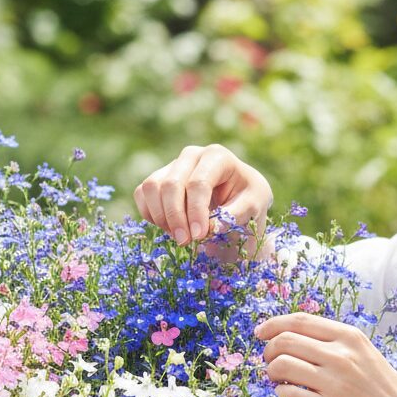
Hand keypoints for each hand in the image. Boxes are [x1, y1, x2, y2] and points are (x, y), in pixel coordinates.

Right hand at [133, 143, 273, 258]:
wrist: (240, 198)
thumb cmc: (248, 199)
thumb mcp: (254, 205)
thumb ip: (235, 215)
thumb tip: (211, 227)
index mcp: (217, 156)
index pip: (198, 183)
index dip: (196, 211)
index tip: (200, 235)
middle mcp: (191, 155)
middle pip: (171, 185)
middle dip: (175, 217)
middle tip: (185, 242)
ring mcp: (172, 165)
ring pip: (151, 188)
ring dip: (161, 217)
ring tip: (180, 236)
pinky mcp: (159, 178)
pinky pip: (142, 194)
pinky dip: (151, 215)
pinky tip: (170, 228)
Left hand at [254, 312, 396, 396]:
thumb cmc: (380, 388)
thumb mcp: (363, 353)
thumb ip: (332, 342)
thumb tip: (289, 337)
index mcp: (349, 337)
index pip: (299, 321)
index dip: (273, 324)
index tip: (260, 332)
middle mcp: (340, 356)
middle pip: (284, 341)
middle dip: (268, 351)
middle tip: (270, 362)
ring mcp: (333, 383)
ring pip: (280, 366)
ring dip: (271, 373)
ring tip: (279, 381)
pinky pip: (286, 396)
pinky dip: (280, 396)